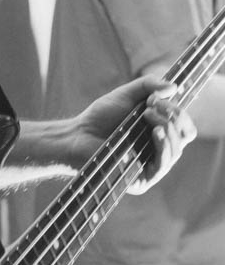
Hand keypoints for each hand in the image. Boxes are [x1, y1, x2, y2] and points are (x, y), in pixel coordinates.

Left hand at [69, 75, 195, 193]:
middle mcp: (160, 149)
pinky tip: (156, 133)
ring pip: (177, 149)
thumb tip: (175, 87)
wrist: (78, 134)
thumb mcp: (126, 95)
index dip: (177, 110)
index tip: (155, 98)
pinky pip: (163, 166)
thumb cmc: (101, 116)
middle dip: (174, 116)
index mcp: (160, 132)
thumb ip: (149, 85)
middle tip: (151, 106)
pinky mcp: (142, 179)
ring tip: (147, 115)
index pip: (184, 125)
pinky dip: (164, 146)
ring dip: (166, 127)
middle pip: (186, 135)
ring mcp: (152, 165)